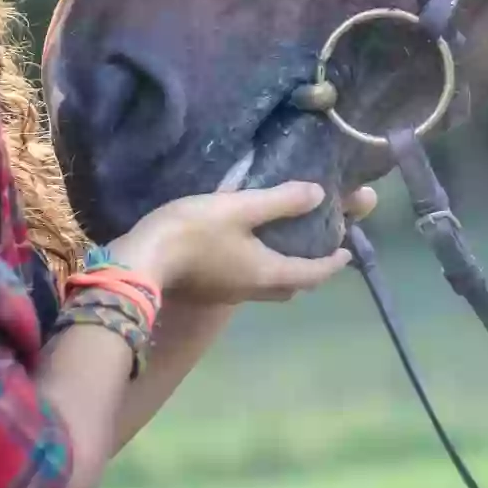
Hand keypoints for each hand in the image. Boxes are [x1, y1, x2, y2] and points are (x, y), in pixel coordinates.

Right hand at [110, 180, 361, 303]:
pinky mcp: (207, 287)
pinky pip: (244, 279)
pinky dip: (257, 265)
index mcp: (268, 272)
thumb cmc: (193, 233)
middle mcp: (252, 289)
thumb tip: (319, 194)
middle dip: (309, 270)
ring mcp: (227, 292)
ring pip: (266, 284)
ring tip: (284, 242)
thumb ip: (280, 201)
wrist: (140, 262)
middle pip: (290, 285)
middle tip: (317, 246)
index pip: (313, 273)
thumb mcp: (240, 208)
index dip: (333, 263)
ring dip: (282, 269)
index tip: (347, 252)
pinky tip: (245, 243)